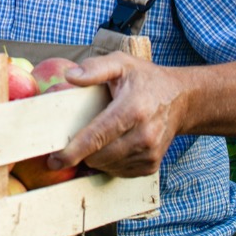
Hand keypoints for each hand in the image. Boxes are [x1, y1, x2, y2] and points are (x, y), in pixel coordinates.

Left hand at [47, 52, 191, 177]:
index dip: (73, 151)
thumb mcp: (121, 63)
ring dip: (96, 157)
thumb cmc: (146, 79)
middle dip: (81, 153)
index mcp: (133, 110)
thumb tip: (69, 76)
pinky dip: (110, 162)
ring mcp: (149, 154)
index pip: (97, 137)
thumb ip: (94, 68)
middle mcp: (144, 136)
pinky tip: (113, 144)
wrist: (181, 99)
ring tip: (99, 136)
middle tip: (74, 139)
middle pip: (99, 157)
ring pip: (107, 167)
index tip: (54, 160)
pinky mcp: (151, 165)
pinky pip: (119, 172)